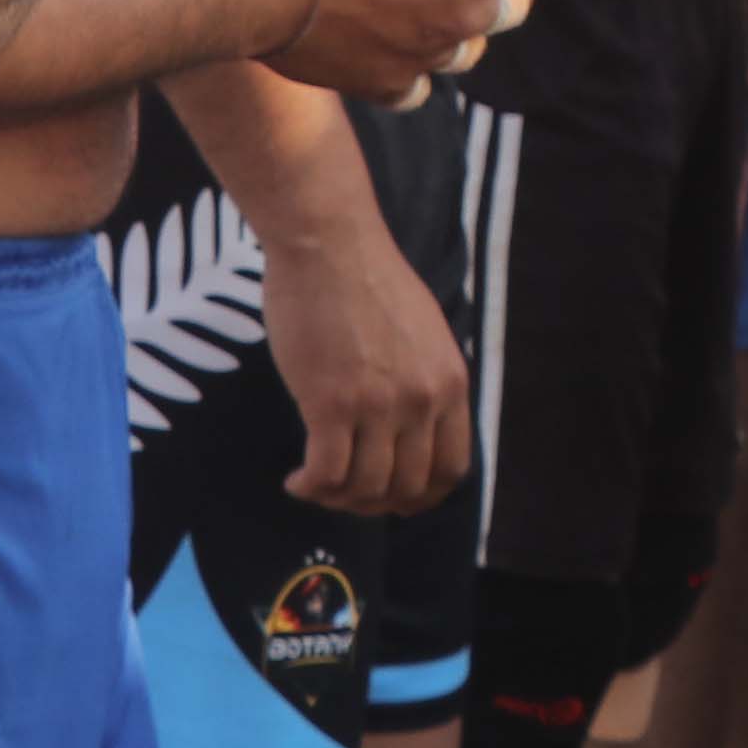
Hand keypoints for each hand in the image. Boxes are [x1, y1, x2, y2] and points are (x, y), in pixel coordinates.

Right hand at [257, 210, 473, 513]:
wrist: (328, 243)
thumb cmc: (365, 279)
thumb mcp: (423, 333)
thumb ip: (425, 382)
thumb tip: (411, 431)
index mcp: (451, 383)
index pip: (451, 469)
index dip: (420, 495)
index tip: (390, 495)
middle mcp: (423, 401)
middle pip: (407, 488)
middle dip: (373, 503)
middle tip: (344, 493)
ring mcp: (379, 405)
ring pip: (365, 488)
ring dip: (338, 499)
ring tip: (315, 485)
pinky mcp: (331, 404)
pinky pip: (326, 474)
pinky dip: (310, 488)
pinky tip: (297, 480)